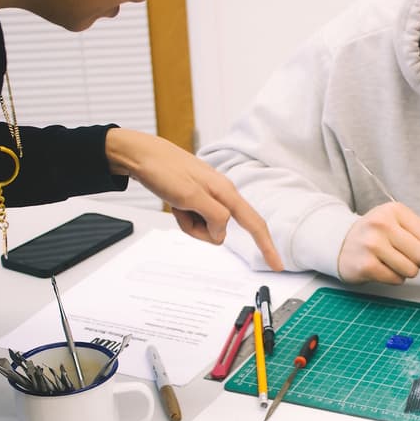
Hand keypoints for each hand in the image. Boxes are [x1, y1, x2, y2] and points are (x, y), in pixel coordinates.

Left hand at [105, 129, 282, 269]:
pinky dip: (184, 218)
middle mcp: (222, 195)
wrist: (142, 155)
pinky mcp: (197, 199)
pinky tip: (175, 204)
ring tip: (178, 204)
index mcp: (226, 192)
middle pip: (222, 229)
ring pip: (207, 227)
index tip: (278, 265)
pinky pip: (196, 220)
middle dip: (202, 231)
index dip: (267, 246)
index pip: (254, 223)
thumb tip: (223, 232)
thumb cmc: (164, 169)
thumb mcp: (190, 196)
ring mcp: (209, 197)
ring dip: (190, 224)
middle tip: (183, 212)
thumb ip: (213, 215)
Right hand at [338, 203, 419, 284]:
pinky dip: (394, 278)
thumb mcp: (402, 223)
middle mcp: (382, 224)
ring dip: (407, 271)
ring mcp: (372, 244)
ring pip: (411, 270)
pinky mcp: (365, 264)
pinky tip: (384, 269)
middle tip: (409, 259)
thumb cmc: (377, 234)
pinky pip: (396, 279)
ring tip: (394, 262)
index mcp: (395, 210)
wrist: (341, 243)